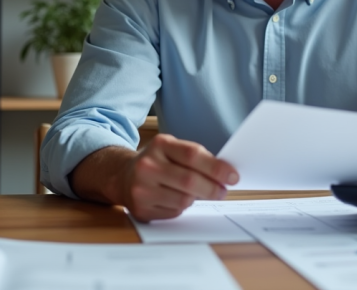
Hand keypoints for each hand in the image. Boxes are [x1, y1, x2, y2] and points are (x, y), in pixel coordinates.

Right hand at [121, 134, 238, 221]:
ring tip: (197, 193)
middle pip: (189, 181)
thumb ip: (196, 157)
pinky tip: (177, 199)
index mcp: (160, 144)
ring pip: (183, 200)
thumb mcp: (172, 149)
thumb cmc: (157, 162)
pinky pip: (174, 212)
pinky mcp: (141, 208)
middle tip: (223, 191)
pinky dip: (182, 208)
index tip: (233, 176)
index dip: (216, 167)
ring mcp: (141, 188)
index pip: (192, 155)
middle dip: (212, 188)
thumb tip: (225, 173)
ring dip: (197, 199)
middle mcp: (147, 165)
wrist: (123, 176)